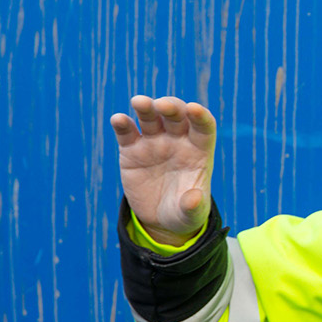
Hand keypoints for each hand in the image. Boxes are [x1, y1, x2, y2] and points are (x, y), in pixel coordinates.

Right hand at [109, 95, 217, 244]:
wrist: (159, 219)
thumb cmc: (183, 212)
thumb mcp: (190, 215)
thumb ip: (193, 206)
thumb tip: (193, 198)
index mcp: (198, 151)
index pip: (203, 126)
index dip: (200, 116)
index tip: (195, 109)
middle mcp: (177, 140)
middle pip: (176, 115)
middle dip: (170, 107)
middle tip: (161, 106)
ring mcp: (153, 142)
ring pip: (151, 117)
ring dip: (145, 107)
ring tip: (139, 102)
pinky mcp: (131, 150)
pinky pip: (127, 132)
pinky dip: (122, 124)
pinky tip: (118, 119)